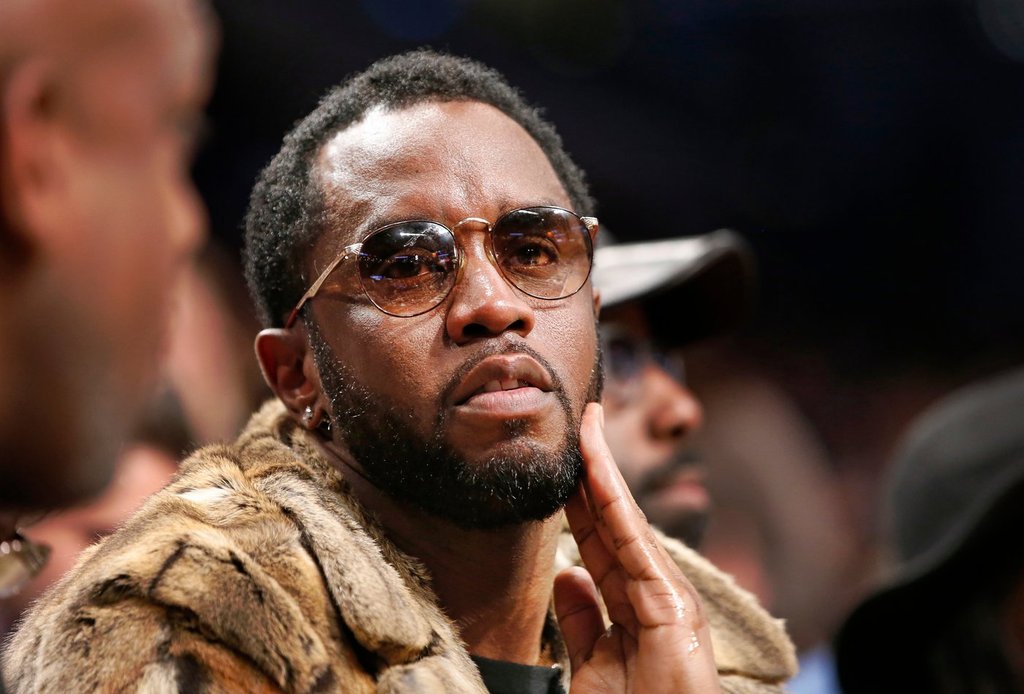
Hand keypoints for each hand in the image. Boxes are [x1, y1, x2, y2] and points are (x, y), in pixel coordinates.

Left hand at [553, 403, 720, 692]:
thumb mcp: (595, 663)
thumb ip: (583, 620)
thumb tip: (566, 575)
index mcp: (638, 603)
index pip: (601, 538)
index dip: (581, 497)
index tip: (563, 463)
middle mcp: (655, 590)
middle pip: (613, 519)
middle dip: (592, 468)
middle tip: (578, 419)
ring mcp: (667, 593)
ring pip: (625, 518)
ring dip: (601, 467)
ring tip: (584, 423)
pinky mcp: (671, 603)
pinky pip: (632, 539)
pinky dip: (613, 497)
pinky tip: (594, 464)